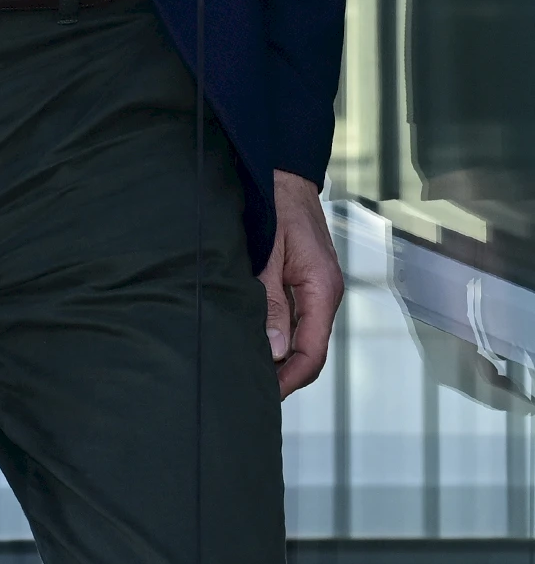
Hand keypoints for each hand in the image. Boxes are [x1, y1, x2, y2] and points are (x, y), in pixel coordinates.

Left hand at [263, 172, 340, 396]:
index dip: (289, 379)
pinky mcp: (296, 276)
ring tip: (241, 370)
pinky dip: (270, 331)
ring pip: (296, 333)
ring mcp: (310, 284)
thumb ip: (271, 298)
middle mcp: (320, 292)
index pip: (312, 351)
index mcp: (321, 289)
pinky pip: (288, 314)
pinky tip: (247, 337)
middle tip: (245, 390)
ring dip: (273, 353)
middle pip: (306, 348)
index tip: (263, 395)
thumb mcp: (269, 251)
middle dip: (280, 373)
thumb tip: (276, 349)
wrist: (279, 169)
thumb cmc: (274, 202)